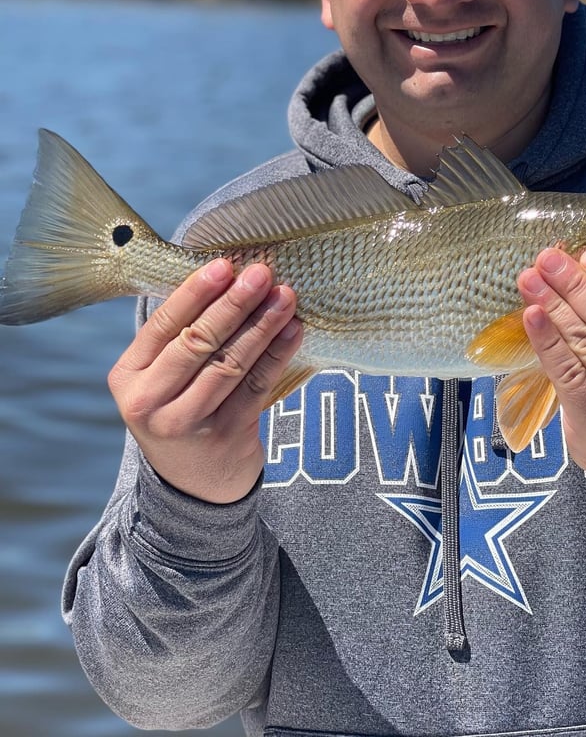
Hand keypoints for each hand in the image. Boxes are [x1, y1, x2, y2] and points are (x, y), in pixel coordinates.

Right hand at [108, 259, 302, 503]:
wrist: (192, 485)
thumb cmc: (179, 407)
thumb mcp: (160, 378)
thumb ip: (180, 337)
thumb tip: (227, 275)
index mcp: (128, 377)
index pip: (163, 326)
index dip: (195, 293)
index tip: (224, 265)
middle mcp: (150, 403)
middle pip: (197, 342)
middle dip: (233, 304)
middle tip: (261, 273)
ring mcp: (187, 423)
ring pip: (230, 363)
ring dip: (261, 325)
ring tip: (285, 296)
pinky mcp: (225, 437)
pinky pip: (256, 387)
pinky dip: (276, 354)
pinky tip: (292, 330)